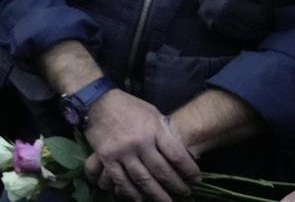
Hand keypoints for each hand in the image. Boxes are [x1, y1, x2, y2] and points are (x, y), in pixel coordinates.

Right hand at [83, 90, 200, 201]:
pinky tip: (140, 199)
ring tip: (166, 201)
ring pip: (143, 180)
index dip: (189, 171)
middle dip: (176, 186)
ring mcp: (122, 152)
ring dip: (157, 194)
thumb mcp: (153, 113)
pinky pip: (121, 180)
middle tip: (185, 193)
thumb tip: (180, 153)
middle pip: (162, 172)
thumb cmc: (130, 107)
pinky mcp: (107, 157)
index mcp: (154, 129)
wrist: (98, 102)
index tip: (196, 179)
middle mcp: (139, 142)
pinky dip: (131, 192)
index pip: (177, 155)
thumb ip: (164, 133)